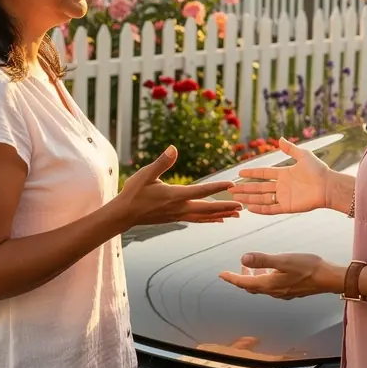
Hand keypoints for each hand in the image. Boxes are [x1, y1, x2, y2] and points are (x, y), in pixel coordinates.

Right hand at [118, 146, 242, 226]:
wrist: (124, 214)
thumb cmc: (134, 192)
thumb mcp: (145, 174)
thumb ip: (161, 162)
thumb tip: (173, 148)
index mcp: (174, 195)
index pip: (201, 191)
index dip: (217, 187)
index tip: (232, 185)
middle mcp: (179, 208)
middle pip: (207, 208)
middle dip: (225, 207)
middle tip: (242, 206)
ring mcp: (178, 215)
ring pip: (204, 216)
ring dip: (220, 214)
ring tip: (236, 215)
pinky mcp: (175, 218)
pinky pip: (197, 219)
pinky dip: (209, 219)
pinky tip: (217, 219)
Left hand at [219, 252, 344, 298]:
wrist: (328, 278)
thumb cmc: (308, 267)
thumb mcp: (283, 260)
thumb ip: (263, 259)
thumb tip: (243, 258)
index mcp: (269, 285)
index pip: (244, 283)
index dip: (232, 278)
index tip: (221, 274)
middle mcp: (274, 292)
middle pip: (251, 287)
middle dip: (241, 278)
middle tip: (235, 269)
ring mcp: (283, 293)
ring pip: (262, 287)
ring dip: (254, 278)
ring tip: (252, 265)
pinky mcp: (290, 290)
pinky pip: (272, 286)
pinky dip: (265, 278)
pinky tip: (271, 270)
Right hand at [229, 138, 332, 214]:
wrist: (328, 186)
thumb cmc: (318, 170)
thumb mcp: (303, 155)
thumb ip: (290, 149)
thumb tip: (280, 139)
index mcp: (284, 174)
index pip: (263, 173)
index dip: (252, 173)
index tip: (240, 173)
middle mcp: (282, 186)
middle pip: (259, 187)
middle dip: (245, 188)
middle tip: (232, 189)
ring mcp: (284, 197)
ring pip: (262, 198)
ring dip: (249, 198)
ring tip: (236, 198)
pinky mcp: (287, 207)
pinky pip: (271, 209)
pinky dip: (260, 209)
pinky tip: (250, 209)